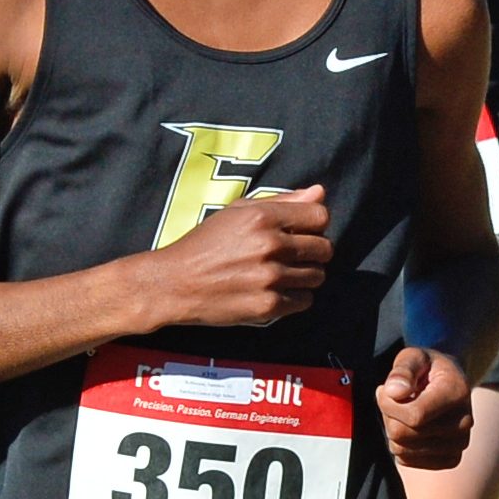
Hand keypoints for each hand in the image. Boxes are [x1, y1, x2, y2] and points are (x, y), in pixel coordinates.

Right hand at [149, 188, 332, 328]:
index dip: (315, 225)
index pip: (320, 216)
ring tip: (283, 275)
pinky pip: (304, 301)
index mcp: (262, 217)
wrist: (174, 283)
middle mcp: (269, 245)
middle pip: (324, 248)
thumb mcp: (236, 212)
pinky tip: (275, 292)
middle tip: (293, 257)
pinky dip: (294, 298)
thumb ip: (281, 201)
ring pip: (317, 276)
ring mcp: (270, 277)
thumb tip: (319, 193)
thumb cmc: (204, 244)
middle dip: (314, 252)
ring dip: (305, 276)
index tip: (302, 232)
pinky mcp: (267, 306)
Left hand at [376, 347, 472, 468]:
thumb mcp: (413, 356)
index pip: (414, 415)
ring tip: (402, 411)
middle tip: (393, 400)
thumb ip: (403, 370)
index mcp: (457, 393)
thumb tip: (394, 392)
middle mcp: (464, 422)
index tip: (383, 390)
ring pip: (401, 450)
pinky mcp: (451, 459)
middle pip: (404, 435)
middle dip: (388, 416)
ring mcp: (459, 444)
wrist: (450, 383)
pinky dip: (400, 445)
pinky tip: (409, 427)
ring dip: (392, 430)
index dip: (388, 405)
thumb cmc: (427, 368)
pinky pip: (407, 461)